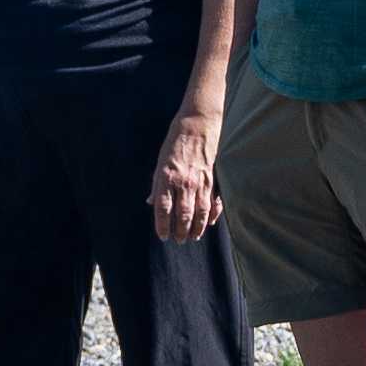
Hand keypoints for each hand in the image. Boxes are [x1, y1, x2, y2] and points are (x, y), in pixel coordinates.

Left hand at [151, 113, 224, 243]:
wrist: (197, 125)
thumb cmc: (175, 143)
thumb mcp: (159, 163)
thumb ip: (156, 185)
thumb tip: (151, 203)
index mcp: (167, 178)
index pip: (163, 209)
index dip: (163, 226)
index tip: (163, 236)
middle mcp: (184, 183)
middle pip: (183, 215)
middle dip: (181, 231)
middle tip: (179, 240)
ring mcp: (201, 182)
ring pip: (200, 212)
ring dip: (197, 228)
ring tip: (193, 237)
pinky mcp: (213, 179)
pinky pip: (214, 202)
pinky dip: (212, 215)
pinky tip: (209, 223)